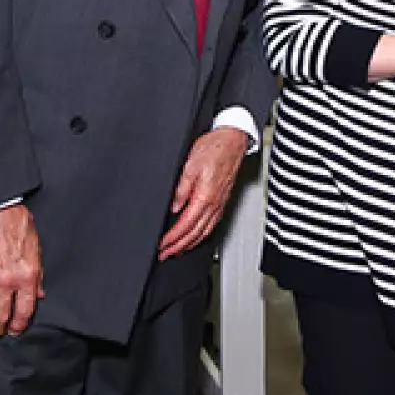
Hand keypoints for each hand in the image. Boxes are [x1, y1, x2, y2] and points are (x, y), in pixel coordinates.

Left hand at [158, 127, 247, 260]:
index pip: (185, 226)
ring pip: (204, 232)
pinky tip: (196, 235)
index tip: (161, 246)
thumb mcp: (190, 165)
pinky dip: (201, 235)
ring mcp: (219, 203)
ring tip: (177, 250)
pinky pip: (211, 224)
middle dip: (178, 247)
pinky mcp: (222, 200)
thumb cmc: (214, 148)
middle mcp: (214, 204)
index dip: (172, 239)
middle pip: (195, 234)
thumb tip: (173, 207)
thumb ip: (181, 188)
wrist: (233, 140)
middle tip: (165, 254)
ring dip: (189, 244)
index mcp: (204, 197)